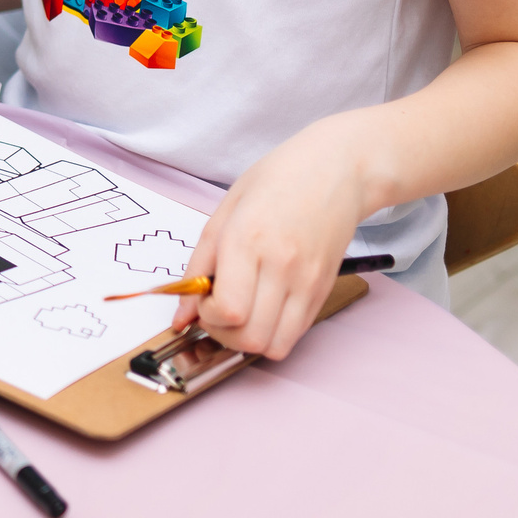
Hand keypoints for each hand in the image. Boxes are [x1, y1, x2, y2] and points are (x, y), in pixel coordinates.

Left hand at [176, 123, 367, 359]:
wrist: (336, 171)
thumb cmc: (277, 181)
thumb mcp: (224, 211)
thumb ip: (198, 265)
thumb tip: (181, 313)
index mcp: (248, 240)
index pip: (228, 310)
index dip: (206, 316)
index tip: (201, 299)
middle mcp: (282, 266)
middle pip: (250, 337)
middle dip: (222, 334)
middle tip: (215, 310)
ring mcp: (308, 283)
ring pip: (274, 346)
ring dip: (248, 340)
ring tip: (239, 313)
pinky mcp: (324, 291)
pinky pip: (295, 335)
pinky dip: (272, 333)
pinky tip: (261, 308)